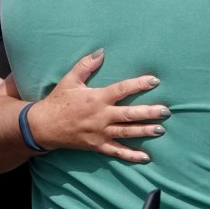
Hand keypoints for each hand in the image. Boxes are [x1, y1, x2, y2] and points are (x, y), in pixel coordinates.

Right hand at [27, 49, 168, 162]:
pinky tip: (146, 157)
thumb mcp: (70, 80)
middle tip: (166, 111)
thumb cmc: (58, 100)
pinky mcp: (97, 146)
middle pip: (129, 114)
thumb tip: (101, 52)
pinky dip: (131, 155)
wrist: (44, 126)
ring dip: (144, 131)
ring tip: (161, 129)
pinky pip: (117, 152)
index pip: (122, 89)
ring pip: (127, 133)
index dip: (139, 84)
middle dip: (149, 113)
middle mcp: (101, 116)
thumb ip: (86, 65)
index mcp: (96, 98)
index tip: (154, 81)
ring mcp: (100, 133)